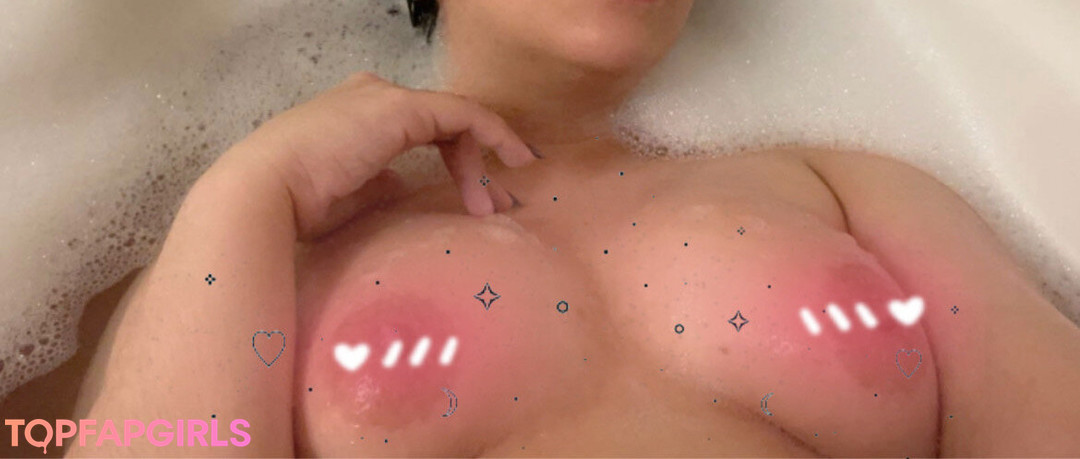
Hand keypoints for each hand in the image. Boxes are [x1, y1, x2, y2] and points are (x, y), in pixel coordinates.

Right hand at [230, 71, 537, 238]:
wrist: (265, 192)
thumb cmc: (295, 207)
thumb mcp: (347, 198)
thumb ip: (379, 187)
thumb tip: (403, 190)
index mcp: (353, 115)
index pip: (418, 130)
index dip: (454, 160)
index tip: (477, 196)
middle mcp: (370, 96)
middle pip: (441, 124)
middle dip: (473, 165)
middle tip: (493, 206)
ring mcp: (385, 98)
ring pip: (455, 120)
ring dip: (480, 163)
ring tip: (494, 205)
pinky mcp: (400, 107)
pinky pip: (463, 114)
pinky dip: (494, 133)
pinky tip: (513, 158)